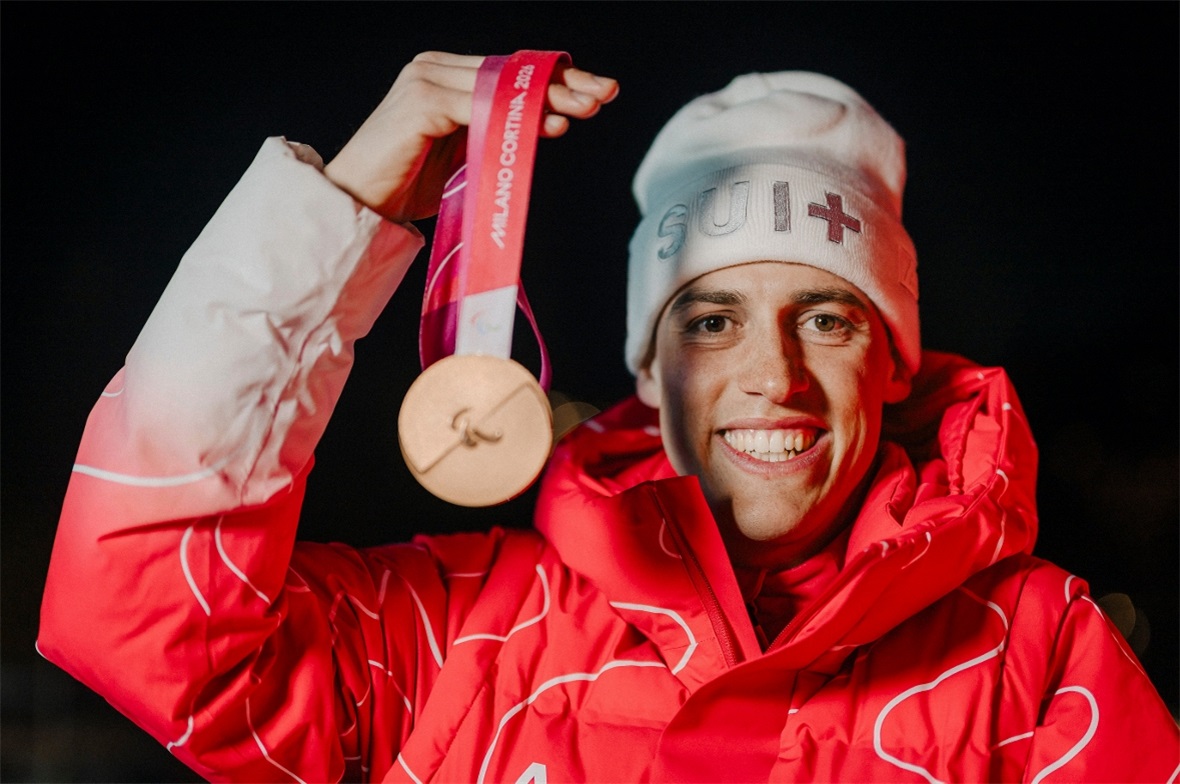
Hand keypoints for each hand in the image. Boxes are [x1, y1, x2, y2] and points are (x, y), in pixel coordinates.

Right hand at [324, 51, 618, 223]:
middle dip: (563, 82)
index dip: (556, 78)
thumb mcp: (466, 153)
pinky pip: (482, 105)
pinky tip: (551, 124)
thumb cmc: (406, 184)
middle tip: (605, 93)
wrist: (358, 205)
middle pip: (512, 71)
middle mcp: (436, 69)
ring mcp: (426, 81)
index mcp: (446, 76)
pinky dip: (518, 116)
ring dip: (549, 98)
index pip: (512, 71)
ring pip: (503, 85)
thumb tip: (553, 121)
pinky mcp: (421, 101)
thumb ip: (498, 132)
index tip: (597, 90)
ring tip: (587, 109)